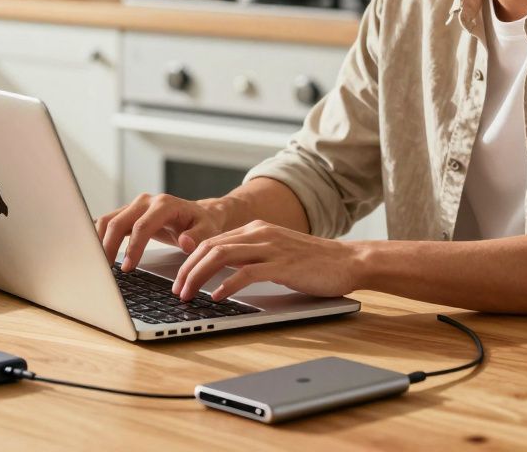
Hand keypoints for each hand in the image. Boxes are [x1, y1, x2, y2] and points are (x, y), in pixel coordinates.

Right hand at [95, 193, 231, 271]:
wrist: (198, 213)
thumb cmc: (202, 223)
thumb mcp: (208, 231)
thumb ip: (197, 237)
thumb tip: (185, 242)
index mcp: (164, 204)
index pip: (142, 226)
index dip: (132, 248)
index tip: (127, 268)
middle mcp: (146, 201)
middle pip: (118, 221)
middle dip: (109, 246)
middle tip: (105, 270)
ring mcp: (135, 206)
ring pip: (108, 220)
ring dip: (100, 241)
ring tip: (99, 264)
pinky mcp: (129, 213)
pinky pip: (109, 223)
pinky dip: (101, 237)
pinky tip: (99, 253)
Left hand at [172, 220, 357, 301]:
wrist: (349, 261)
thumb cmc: (314, 262)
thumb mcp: (276, 252)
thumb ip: (252, 256)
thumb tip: (223, 273)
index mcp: (256, 229)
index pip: (211, 241)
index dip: (190, 260)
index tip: (180, 279)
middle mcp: (260, 234)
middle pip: (210, 247)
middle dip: (188, 269)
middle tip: (177, 290)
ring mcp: (271, 248)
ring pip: (222, 256)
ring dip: (199, 276)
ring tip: (189, 294)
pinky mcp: (282, 265)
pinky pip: (247, 273)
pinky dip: (227, 285)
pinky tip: (218, 297)